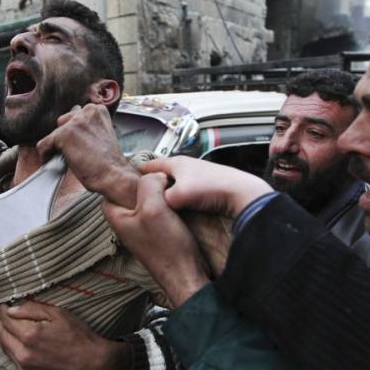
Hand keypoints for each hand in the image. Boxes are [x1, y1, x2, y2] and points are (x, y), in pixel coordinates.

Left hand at [0, 300, 130, 369]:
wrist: (93, 365)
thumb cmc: (79, 337)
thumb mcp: (58, 315)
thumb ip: (32, 310)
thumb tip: (11, 309)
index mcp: (30, 335)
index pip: (7, 319)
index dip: (2, 310)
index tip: (1, 304)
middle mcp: (23, 354)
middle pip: (1, 334)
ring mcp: (25, 367)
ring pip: (4, 348)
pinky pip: (12, 358)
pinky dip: (7, 347)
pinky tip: (9, 340)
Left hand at [37, 105, 137, 208]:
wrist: (113, 176)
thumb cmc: (109, 162)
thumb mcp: (102, 135)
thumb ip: (88, 128)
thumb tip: (72, 132)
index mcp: (98, 110)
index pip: (76, 115)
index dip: (75, 132)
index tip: (76, 144)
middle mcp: (86, 111)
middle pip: (64, 121)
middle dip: (65, 136)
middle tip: (72, 152)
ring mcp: (75, 122)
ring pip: (54, 133)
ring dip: (57, 145)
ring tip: (65, 158)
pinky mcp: (64, 134)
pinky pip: (44, 144)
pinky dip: (45, 155)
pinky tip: (52, 163)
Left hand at [103, 173, 209, 306]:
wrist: (186, 275)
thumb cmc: (167, 249)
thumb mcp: (154, 207)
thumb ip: (149, 185)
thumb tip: (154, 175)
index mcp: (117, 217)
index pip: (112, 190)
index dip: (126, 179)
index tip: (142, 173)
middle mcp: (128, 224)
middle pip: (132, 194)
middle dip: (147, 186)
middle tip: (161, 182)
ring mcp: (143, 230)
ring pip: (148, 202)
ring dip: (161, 196)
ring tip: (171, 193)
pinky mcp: (159, 235)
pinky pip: (160, 213)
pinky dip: (169, 208)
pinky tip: (179, 207)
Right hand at [141, 156, 271, 218]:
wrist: (241, 193)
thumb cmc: (210, 190)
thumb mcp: (178, 196)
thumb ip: (161, 200)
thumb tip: (156, 205)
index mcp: (176, 162)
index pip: (151, 164)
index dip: (138, 172)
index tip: (128, 180)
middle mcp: (187, 165)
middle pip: (162, 173)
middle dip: (153, 183)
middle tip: (142, 196)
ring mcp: (199, 174)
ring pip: (175, 182)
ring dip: (168, 191)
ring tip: (160, 203)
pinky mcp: (208, 184)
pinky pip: (187, 189)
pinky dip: (181, 196)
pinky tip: (180, 207)